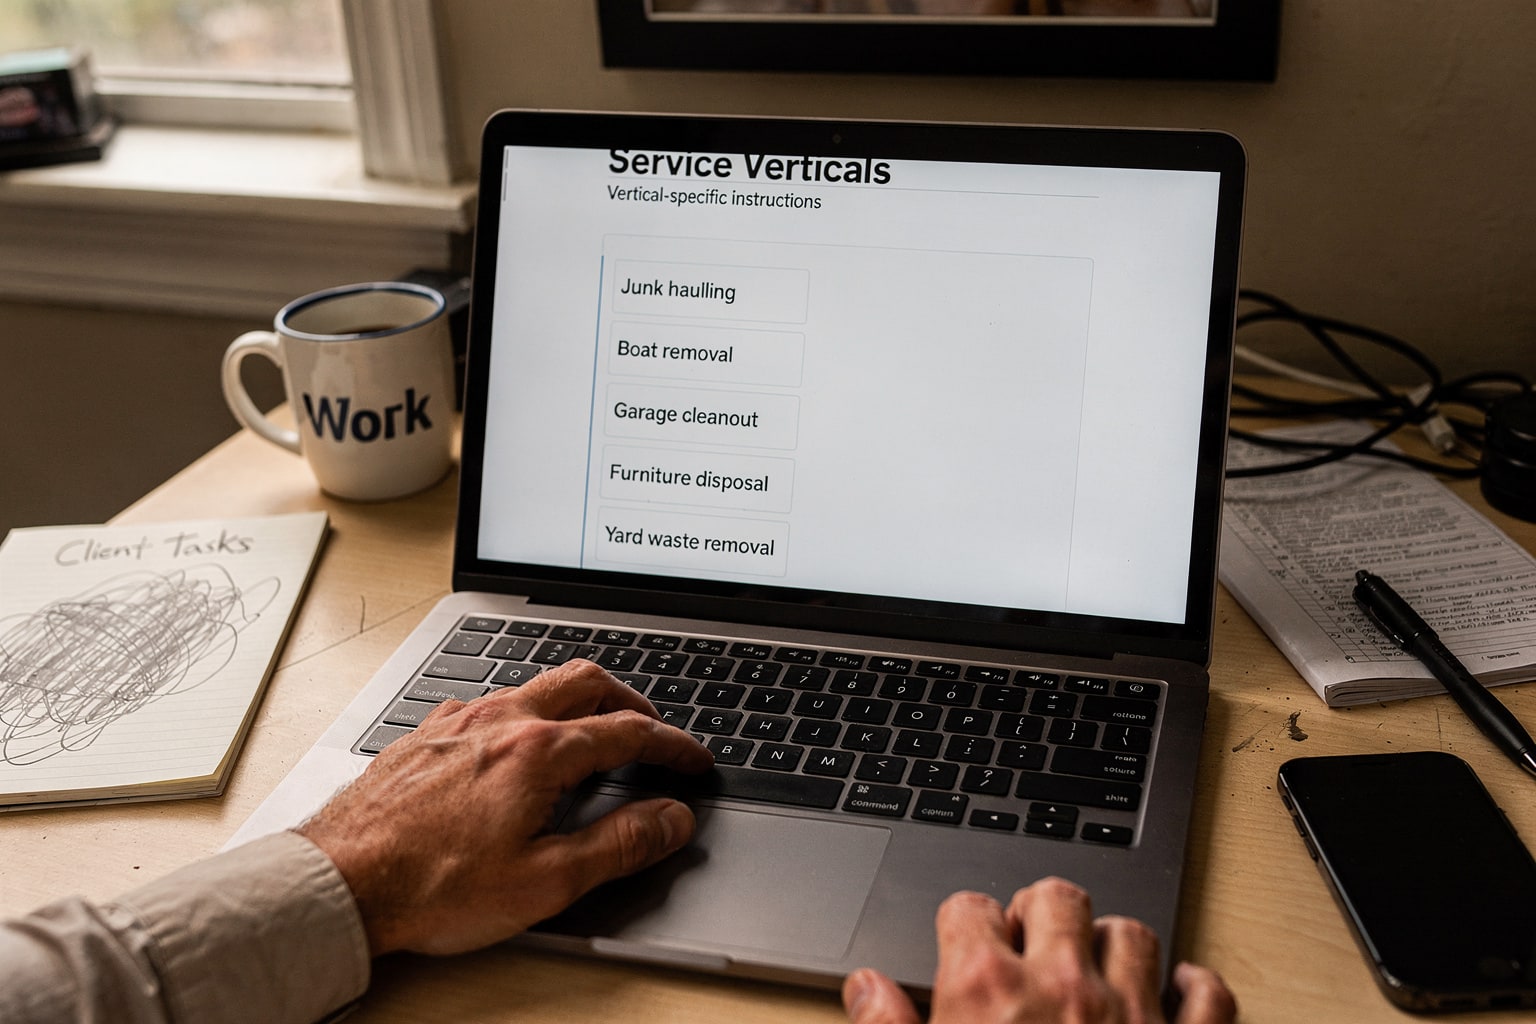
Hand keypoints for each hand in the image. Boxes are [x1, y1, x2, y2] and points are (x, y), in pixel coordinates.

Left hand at [297, 659, 712, 956]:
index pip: (628, 732)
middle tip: (650, 728)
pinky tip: (516, 742)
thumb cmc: (432, 887)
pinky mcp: (426, 732)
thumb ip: (619, 844)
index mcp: (538, 751)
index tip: (692, 760)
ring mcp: (459, 720)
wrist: (339, 881)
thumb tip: (670, 820)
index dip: (672, 745)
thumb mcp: (546, 881)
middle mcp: (500, 720)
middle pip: (585, 681)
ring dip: (578, 699)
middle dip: (630, 700)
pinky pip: (491, 700)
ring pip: (536, 684)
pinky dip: (526, 710)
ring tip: (592, 729)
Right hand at [841, 877, 1234, 1023]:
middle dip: (1039, 913)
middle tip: (1030, 946)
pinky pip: (1207, 994)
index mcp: (987, 991)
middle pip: (1056, 897)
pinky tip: (1172, 996)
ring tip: (1092, 970)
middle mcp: (1063, 987)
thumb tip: (868, 989)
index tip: (966, 946)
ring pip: (1132, 933)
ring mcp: (1132, 1015)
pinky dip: (1193, 987)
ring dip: (1111, 944)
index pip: (970, 909)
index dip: (965, 925)